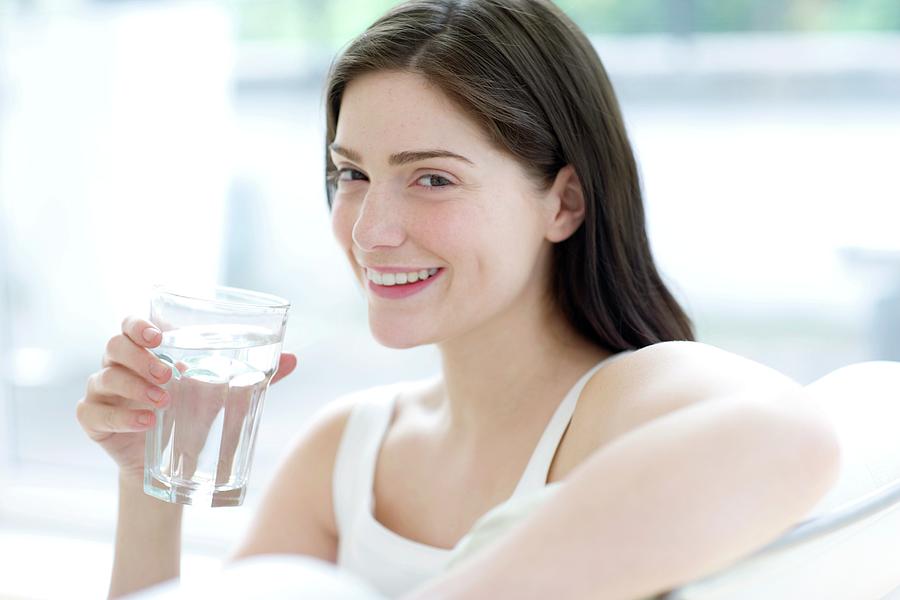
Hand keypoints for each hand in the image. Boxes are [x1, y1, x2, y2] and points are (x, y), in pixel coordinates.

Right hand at [76, 315, 297, 481]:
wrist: (173, 464)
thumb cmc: (197, 416)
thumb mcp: (226, 395)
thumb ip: (257, 376)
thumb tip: (294, 359)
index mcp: (148, 351)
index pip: (132, 325)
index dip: (138, 325)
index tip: (158, 335)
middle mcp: (120, 366)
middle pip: (114, 346)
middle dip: (139, 358)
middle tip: (169, 375)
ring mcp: (104, 392)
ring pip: (104, 376)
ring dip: (134, 387)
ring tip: (164, 402)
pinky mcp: (95, 420)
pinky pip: (93, 412)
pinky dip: (119, 415)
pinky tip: (145, 422)